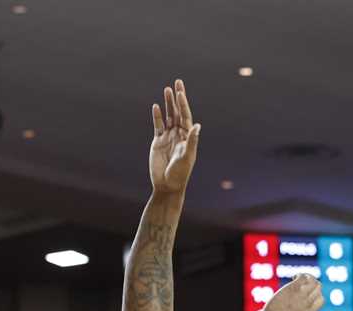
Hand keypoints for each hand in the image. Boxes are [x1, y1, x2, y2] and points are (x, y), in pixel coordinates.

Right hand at [150, 79, 200, 193]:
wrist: (167, 185)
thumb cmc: (180, 174)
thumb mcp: (187, 157)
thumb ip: (191, 141)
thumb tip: (197, 126)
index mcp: (187, 136)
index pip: (185, 116)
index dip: (183, 104)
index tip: (180, 92)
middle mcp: (178, 134)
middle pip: (177, 112)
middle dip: (177, 97)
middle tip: (177, 82)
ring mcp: (168, 137)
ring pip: (168, 116)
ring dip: (167, 103)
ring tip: (166, 89)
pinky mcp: (158, 142)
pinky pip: (157, 126)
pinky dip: (157, 116)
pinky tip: (155, 106)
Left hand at [262, 274, 323, 310]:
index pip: (321, 300)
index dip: (315, 296)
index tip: (306, 295)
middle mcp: (309, 303)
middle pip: (318, 288)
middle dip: (311, 285)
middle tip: (301, 284)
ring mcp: (302, 295)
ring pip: (314, 281)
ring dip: (307, 277)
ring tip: (297, 279)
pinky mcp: (294, 289)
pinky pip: (304, 277)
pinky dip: (300, 275)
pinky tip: (293, 277)